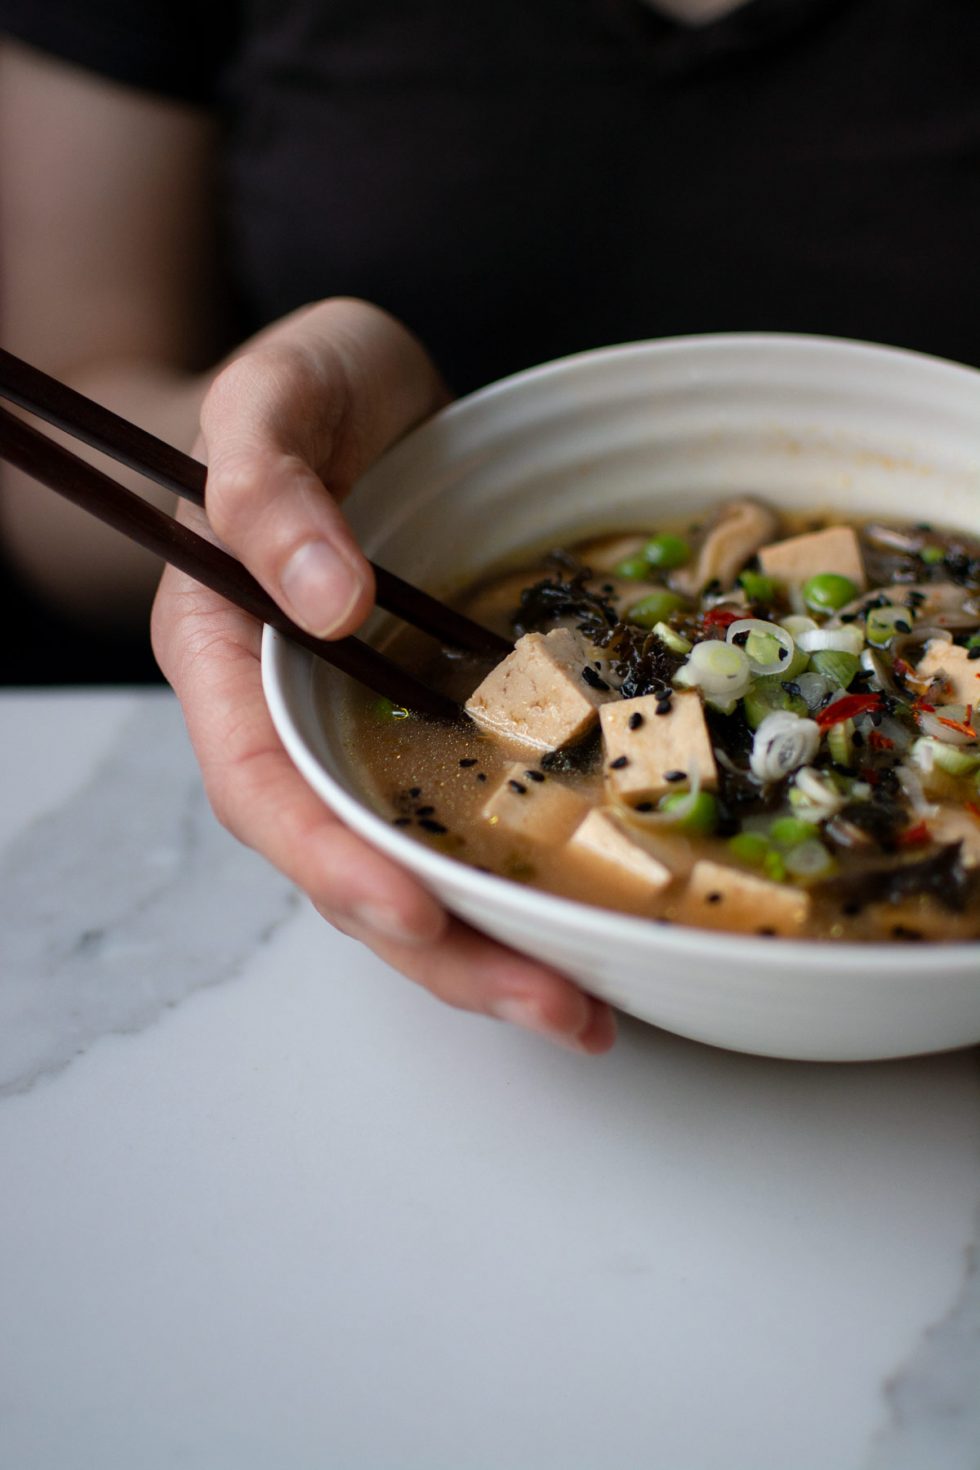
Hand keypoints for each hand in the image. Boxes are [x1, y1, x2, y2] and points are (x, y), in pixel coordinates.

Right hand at [152, 298, 615, 1052]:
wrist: (362, 397)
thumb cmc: (300, 392)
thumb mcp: (272, 397)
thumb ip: (270, 489)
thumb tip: (323, 602)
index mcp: (228, 658)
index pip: (262, 787)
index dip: (332, 860)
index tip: (416, 910)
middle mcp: (296, 721)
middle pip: (347, 867)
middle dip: (444, 950)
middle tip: (561, 1011)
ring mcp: (370, 733)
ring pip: (414, 868)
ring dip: (496, 948)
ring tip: (593, 1011)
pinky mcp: (439, 726)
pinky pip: (474, 817)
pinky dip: (528, 876)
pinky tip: (597, 921)